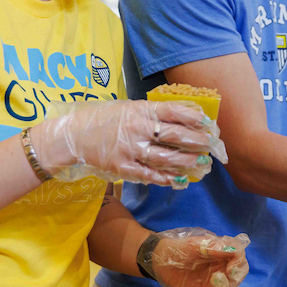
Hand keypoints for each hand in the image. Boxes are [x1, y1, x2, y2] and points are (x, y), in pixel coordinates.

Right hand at [31, 100, 226, 187]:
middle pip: (175, 136)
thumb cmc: (105, 119)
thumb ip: (153, 114)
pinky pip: (149, 174)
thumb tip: (184, 117)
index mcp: (140, 110)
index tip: (208, 123)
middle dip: (197, 141)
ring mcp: (130, 149)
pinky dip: (166, 178)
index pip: (174, 111)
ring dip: (186, 162)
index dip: (194, 118)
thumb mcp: (129, 108)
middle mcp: (137, 129)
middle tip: (211, 145)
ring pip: (165, 158)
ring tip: (201, 163)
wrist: (74, 135)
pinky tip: (178, 179)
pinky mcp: (122, 167)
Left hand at [151, 228, 249, 286]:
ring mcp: (216, 281)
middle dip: (234, 281)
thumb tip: (232, 250)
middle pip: (239, 274)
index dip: (239, 264)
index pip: (239, 257)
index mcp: (221, 251)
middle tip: (219, 283)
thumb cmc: (178, 249)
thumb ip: (212, 248)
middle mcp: (222, 266)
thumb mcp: (193, 245)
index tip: (229, 271)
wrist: (162, 262)